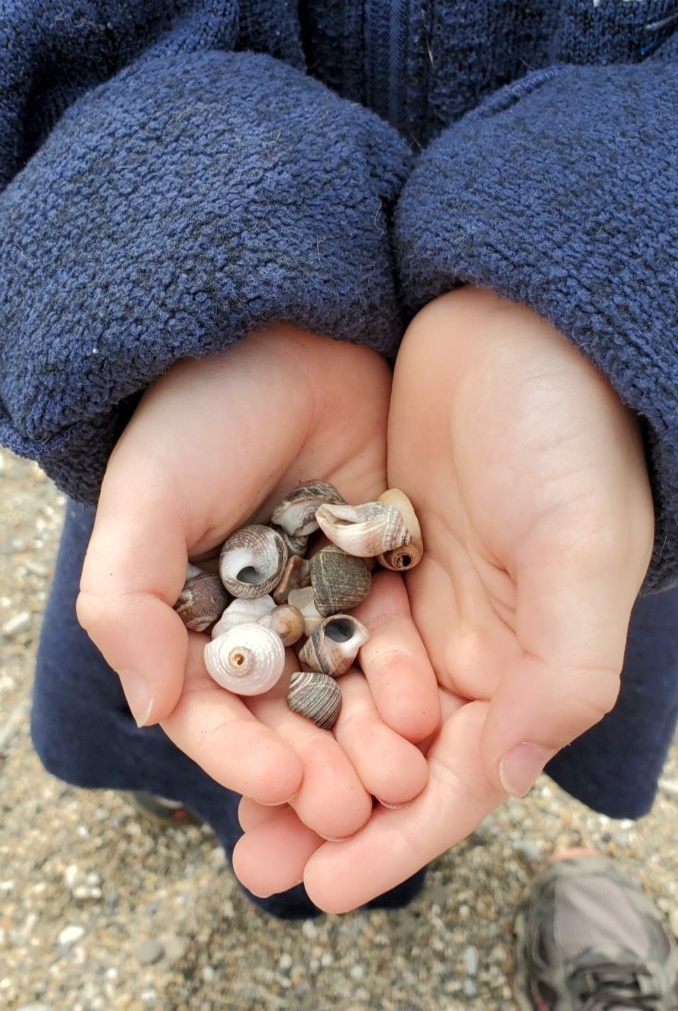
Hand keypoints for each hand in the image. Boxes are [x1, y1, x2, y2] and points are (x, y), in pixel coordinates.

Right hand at [76, 324, 436, 840]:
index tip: (281, 789)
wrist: (288, 330)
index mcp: (191, 611)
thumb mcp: (147, 500)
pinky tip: (423, 712)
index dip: (240, 757)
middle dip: (315, 769)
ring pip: (345, 688)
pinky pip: (395, 634)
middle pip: (286, 715)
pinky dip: (405, 677)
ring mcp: (321, 594)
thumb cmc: (201, 412)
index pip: (213, 707)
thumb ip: (127, 603)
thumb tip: (151, 711)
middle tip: (352, 813)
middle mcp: (258, 614)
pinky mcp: (380, 566)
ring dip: (367, 743)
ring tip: (399, 782)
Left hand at [233, 287, 653, 910]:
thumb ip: (561, 670)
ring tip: (233, 806)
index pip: (458, 780)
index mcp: (528, 663)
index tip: (321, 887)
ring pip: (351, 705)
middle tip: (255, 862)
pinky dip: (289, 674)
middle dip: (328, 814)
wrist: (518, 328)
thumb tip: (506, 777)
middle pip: (393, 757)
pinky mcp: (375, 556)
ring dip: (300, 755)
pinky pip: (326, 634)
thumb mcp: (582, 550)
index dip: (394, 841)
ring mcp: (420, 602)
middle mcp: (473, 647)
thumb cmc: (570, 435)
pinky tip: (240, 703)